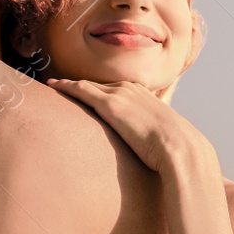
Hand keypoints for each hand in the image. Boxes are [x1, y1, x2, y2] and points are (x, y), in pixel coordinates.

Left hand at [46, 77, 208, 172]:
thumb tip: (153, 149)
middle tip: (62, 86)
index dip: (99, 89)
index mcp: (145, 94)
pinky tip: (53, 85)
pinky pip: (81, 90)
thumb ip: (153, 135)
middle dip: (83, 84)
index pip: (116, 88)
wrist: (179, 147)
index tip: (87, 92)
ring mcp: (120, 94)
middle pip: (99, 84)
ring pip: (88, 85)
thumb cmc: (175, 148)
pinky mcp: (110, 105)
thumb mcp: (164, 135)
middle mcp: (131, 89)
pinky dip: (66, 86)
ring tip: (53, 84)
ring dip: (70, 84)